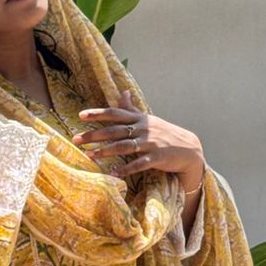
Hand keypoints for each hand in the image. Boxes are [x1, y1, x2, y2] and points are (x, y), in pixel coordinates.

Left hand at [73, 88, 204, 189]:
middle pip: (115, 130)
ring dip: (105, 151)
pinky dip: (126, 169)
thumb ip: (132, 108)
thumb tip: (123, 91)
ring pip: (124, 146)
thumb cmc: (164, 133)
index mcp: (140, 119)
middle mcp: (144, 129)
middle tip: (76, 140)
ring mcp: (151, 143)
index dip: (98, 114)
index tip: (81, 115)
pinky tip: (113, 173)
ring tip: (89, 155)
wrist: (189, 148)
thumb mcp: (148, 119)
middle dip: (94, 135)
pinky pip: (139, 164)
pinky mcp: (157, 158)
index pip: (115, 113)